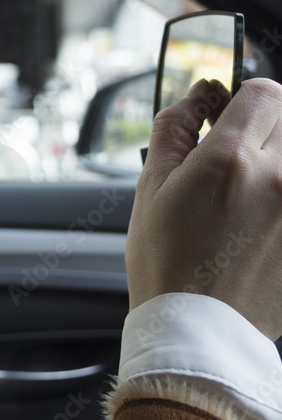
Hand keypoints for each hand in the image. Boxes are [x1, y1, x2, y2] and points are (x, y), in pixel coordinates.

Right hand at [127, 77, 281, 338]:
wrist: (198, 327)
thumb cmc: (167, 262)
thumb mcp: (150, 188)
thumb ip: (175, 130)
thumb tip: (197, 95)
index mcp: (229, 161)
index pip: (262, 92)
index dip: (240, 98)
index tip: (227, 116)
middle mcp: (277, 178)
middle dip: (263, 126)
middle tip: (236, 155)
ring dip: (275, 161)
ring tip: (249, 190)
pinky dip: (280, 192)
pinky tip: (258, 218)